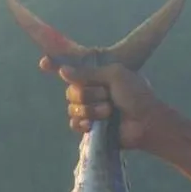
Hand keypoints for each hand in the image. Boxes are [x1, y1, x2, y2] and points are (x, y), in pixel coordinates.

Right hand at [39, 57, 161, 150]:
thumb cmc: (136, 95)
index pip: (70, 69)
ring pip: (72, 107)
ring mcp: (90, 110)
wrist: (147, 121)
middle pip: (70, 90)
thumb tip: (62, 72)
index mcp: (96, 76)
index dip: (54, 65)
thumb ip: (87, 73)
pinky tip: (93, 125)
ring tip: (110, 111)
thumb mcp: (114, 75)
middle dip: (88, 94)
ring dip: (91, 109)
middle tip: (107, 96)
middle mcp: (91, 91)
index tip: (44, 64)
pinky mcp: (91, 128)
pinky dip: (83, 123)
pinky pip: (74, 123)